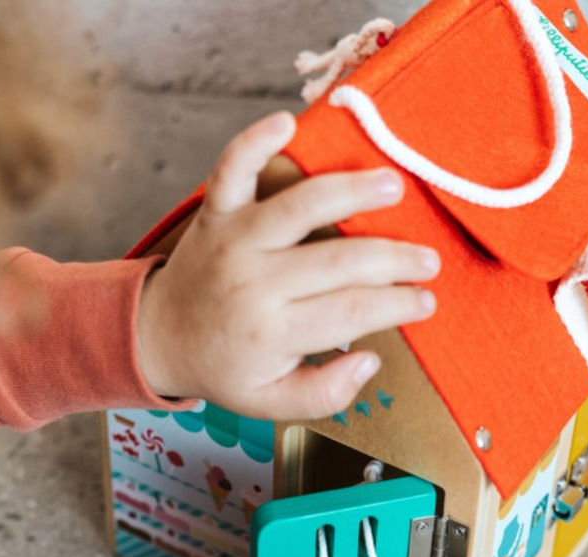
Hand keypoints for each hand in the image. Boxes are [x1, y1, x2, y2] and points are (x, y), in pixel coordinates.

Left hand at [137, 110, 439, 420]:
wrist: (158, 337)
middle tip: (429, 259)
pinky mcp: (216, 212)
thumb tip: (369, 360)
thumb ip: (324, 394)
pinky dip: (256, 141)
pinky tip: (287, 123)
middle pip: (340, 261)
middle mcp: (255, 282)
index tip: (426, 301)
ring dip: (351, 191)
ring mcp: (234, 241)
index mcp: (272, 332)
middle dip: (395, 258)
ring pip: (300, 206)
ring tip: (393, 187)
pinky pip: (233, 169)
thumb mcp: (271, 402)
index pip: (352, 312)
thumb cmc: (224, 367)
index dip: (398, 305)